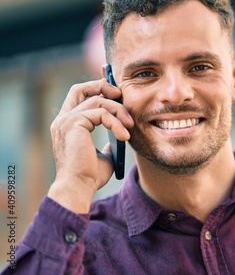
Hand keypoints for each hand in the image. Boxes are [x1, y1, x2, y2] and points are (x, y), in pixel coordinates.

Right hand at [47, 79, 133, 212]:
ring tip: (130, 125)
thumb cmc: (89, 176)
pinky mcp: (73, 123)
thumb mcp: (103, 155)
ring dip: (118, 111)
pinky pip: (102, 114)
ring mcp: (66, 120)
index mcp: (67, 125)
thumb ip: (109, 143)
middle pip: (81, 88)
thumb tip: (119, 138)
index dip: (98, 90)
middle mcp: (63, 120)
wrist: (79, 188)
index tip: (118, 95)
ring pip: (98, 102)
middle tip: (121, 97)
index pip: (79, 96)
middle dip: (103, 87)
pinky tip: (125, 136)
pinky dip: (116, 123)